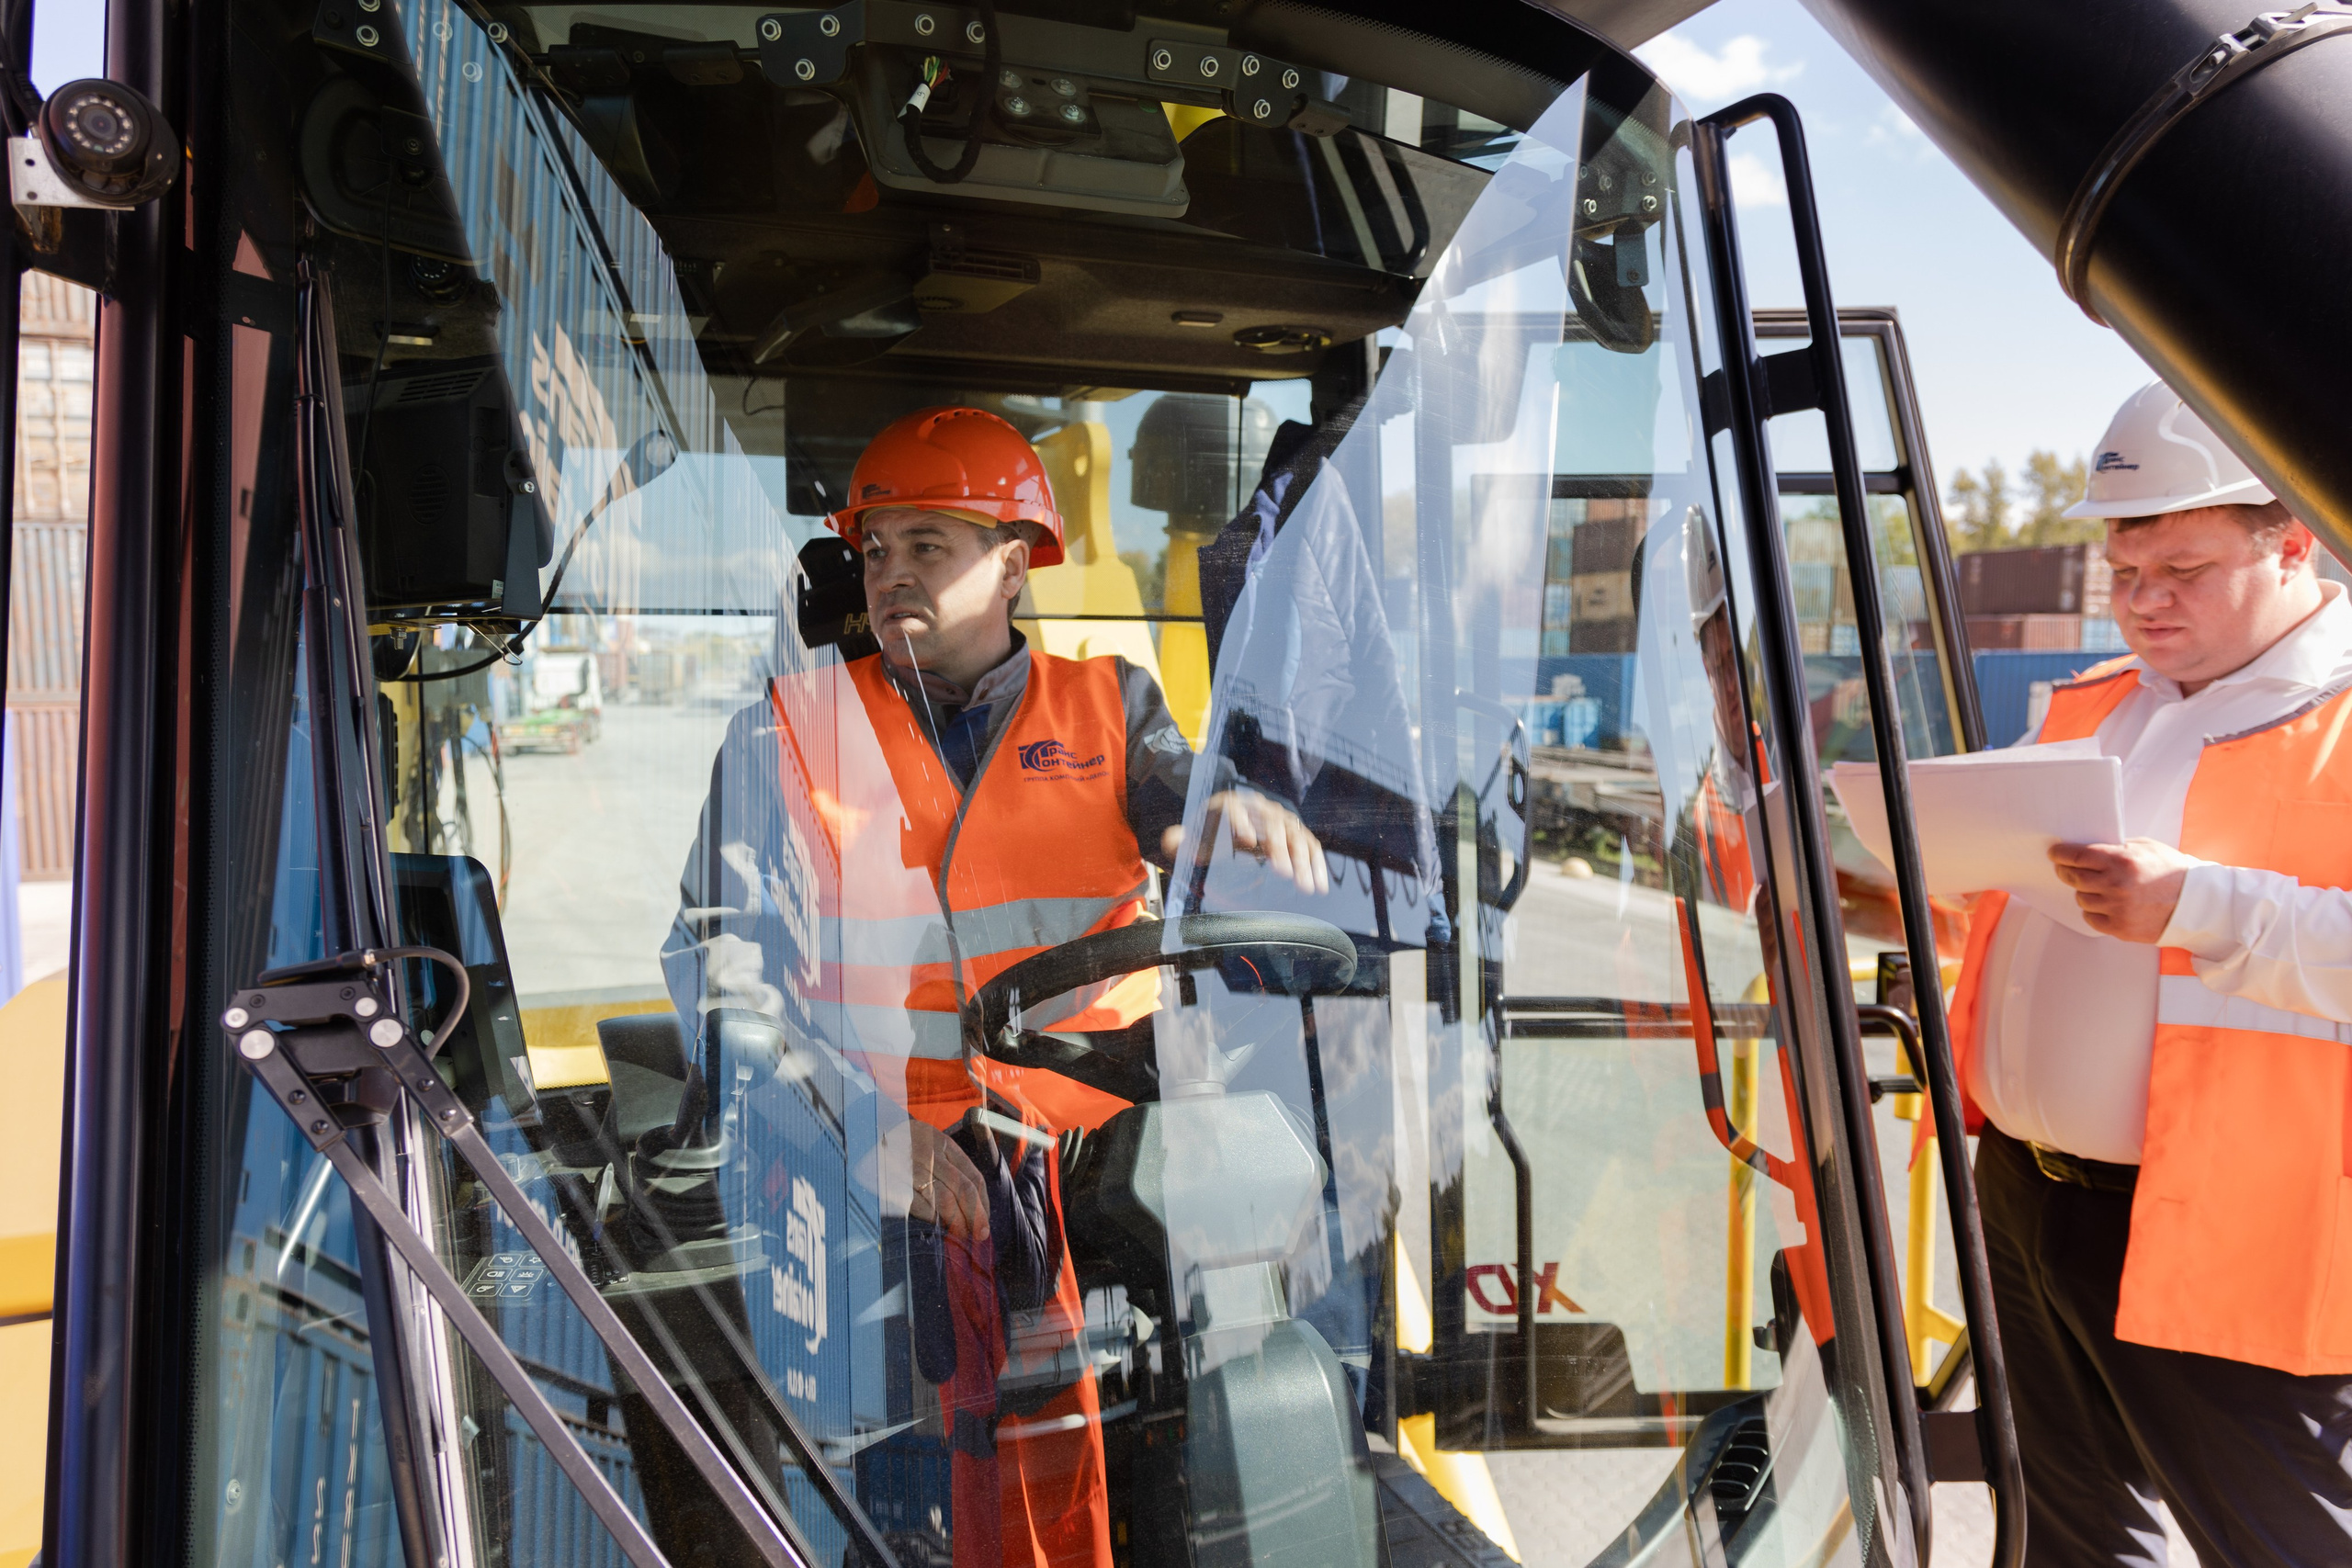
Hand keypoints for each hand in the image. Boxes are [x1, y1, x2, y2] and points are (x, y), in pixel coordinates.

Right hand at [863, 1118, 990, 1240]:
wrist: (862, 1132)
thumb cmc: (900, 1144)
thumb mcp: (927, 1142)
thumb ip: (948, 1164)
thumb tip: (972, 1203)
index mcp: (942, 1143)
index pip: (972, 1176)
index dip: (982, 1203)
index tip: (985, 1222)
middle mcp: (929, 1153)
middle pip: (962, 1189)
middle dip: (975, 1216)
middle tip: (979, 1234)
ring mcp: (911, 1166)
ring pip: (944, 1199)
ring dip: (956, 1221)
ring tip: (959, 1233)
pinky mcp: (894, 1181)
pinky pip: (920, 1205)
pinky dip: (932, 1219)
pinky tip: (935, 1225)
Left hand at [1161, 789, 1330, 894]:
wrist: (1227, 823)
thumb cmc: (1209, 832)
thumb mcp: (1192, 836)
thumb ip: (1179, 841)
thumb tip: (1172, 840)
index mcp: (1231, 804)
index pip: (1237, 810)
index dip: (1242, 823)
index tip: (1246, 842)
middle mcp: (1259, 808)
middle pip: (1273, 823)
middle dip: (1280, 848)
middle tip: (1284, 872)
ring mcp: (1279, 819)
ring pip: (1296, 836)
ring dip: (1304, 861)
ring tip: (1306, 886)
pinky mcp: (1293, 834)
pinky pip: (1309, 846)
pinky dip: (1316, 864)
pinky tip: (1320, 885)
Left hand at [2048, 838, 2199, 942]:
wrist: (2196, 902)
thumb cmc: (2172, 872)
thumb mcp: (2145, 848)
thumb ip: (2116, 848)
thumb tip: (2087, 850)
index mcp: (2121, 861)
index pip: (2077, 856)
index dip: (2061, 854)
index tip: (2055, 853)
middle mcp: (2116, 885)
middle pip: (2073, 878)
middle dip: (2066, 872)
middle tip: (2065, 869)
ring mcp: (2117, 908)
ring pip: (2081, 899)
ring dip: (2084, 892)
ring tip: (2096, 888)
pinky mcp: (2121, 928)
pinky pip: (2091, 919)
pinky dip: (2093, 912)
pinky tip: (2104, 905)